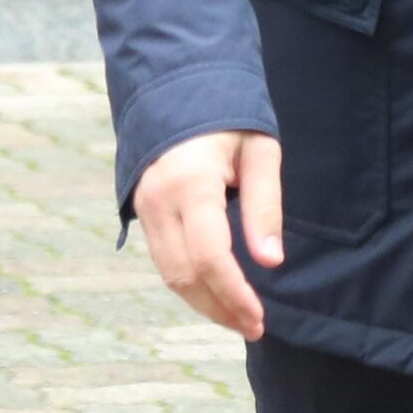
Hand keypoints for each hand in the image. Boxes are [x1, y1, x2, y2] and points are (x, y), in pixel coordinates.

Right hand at [132, 130, 284, 337]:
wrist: (180, 85)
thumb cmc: (229, 116)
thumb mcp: (260, 151)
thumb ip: (265, 206)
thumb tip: (270, 262)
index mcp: (191, 183)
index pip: (209, 257)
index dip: (234, 295)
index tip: (259, 318)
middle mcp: (159, 199)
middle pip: (184, 275)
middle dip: (219, 308)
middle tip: (254, 327)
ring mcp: (145, 205)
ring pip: (169, 274)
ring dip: (203, 302)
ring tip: (238, 318)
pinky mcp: (142, 209)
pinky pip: (163, 259)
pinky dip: (189, 283)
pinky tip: (215, 292)